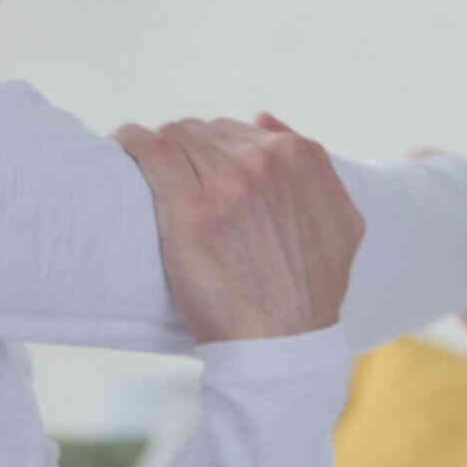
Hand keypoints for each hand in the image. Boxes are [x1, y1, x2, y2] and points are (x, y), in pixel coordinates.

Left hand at [112, 113, 362, 344]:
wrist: (283, 342)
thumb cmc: (311, 292)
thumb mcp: (342, 224)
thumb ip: (320, 171)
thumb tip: (268, 123)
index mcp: (301, 159)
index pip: (240, 130)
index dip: (217, 149)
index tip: (201, 167)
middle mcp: (265, 162)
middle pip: (206, 132)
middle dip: (190, 150)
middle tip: (176, 179)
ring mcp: (225, 183)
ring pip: (176, 137)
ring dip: (161, 148)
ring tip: (148, 168)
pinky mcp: (187, 209)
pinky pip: (149, 152)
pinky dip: (132, 142)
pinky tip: (125, 144)